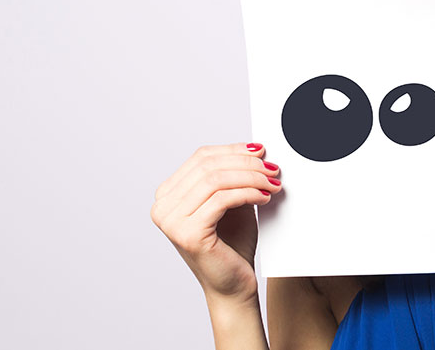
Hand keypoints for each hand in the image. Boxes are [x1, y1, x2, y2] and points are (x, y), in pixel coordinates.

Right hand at [150, 142, 282, 302]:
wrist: (233, 286)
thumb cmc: (232, 245)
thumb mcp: (232, 200)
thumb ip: (235, 174)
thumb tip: (254, 147)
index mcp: (168, 194)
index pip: (201, 157)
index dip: (234, 150)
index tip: (261, 151)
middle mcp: (163, 206)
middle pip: (208, 166)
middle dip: (246, 163)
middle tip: (272, 168)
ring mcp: (172, 221)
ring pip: (216, 180)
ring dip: (251, 177)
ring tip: (271, 183)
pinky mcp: (188, 233)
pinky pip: (222, 199)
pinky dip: (248, 193)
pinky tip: (264, 197)